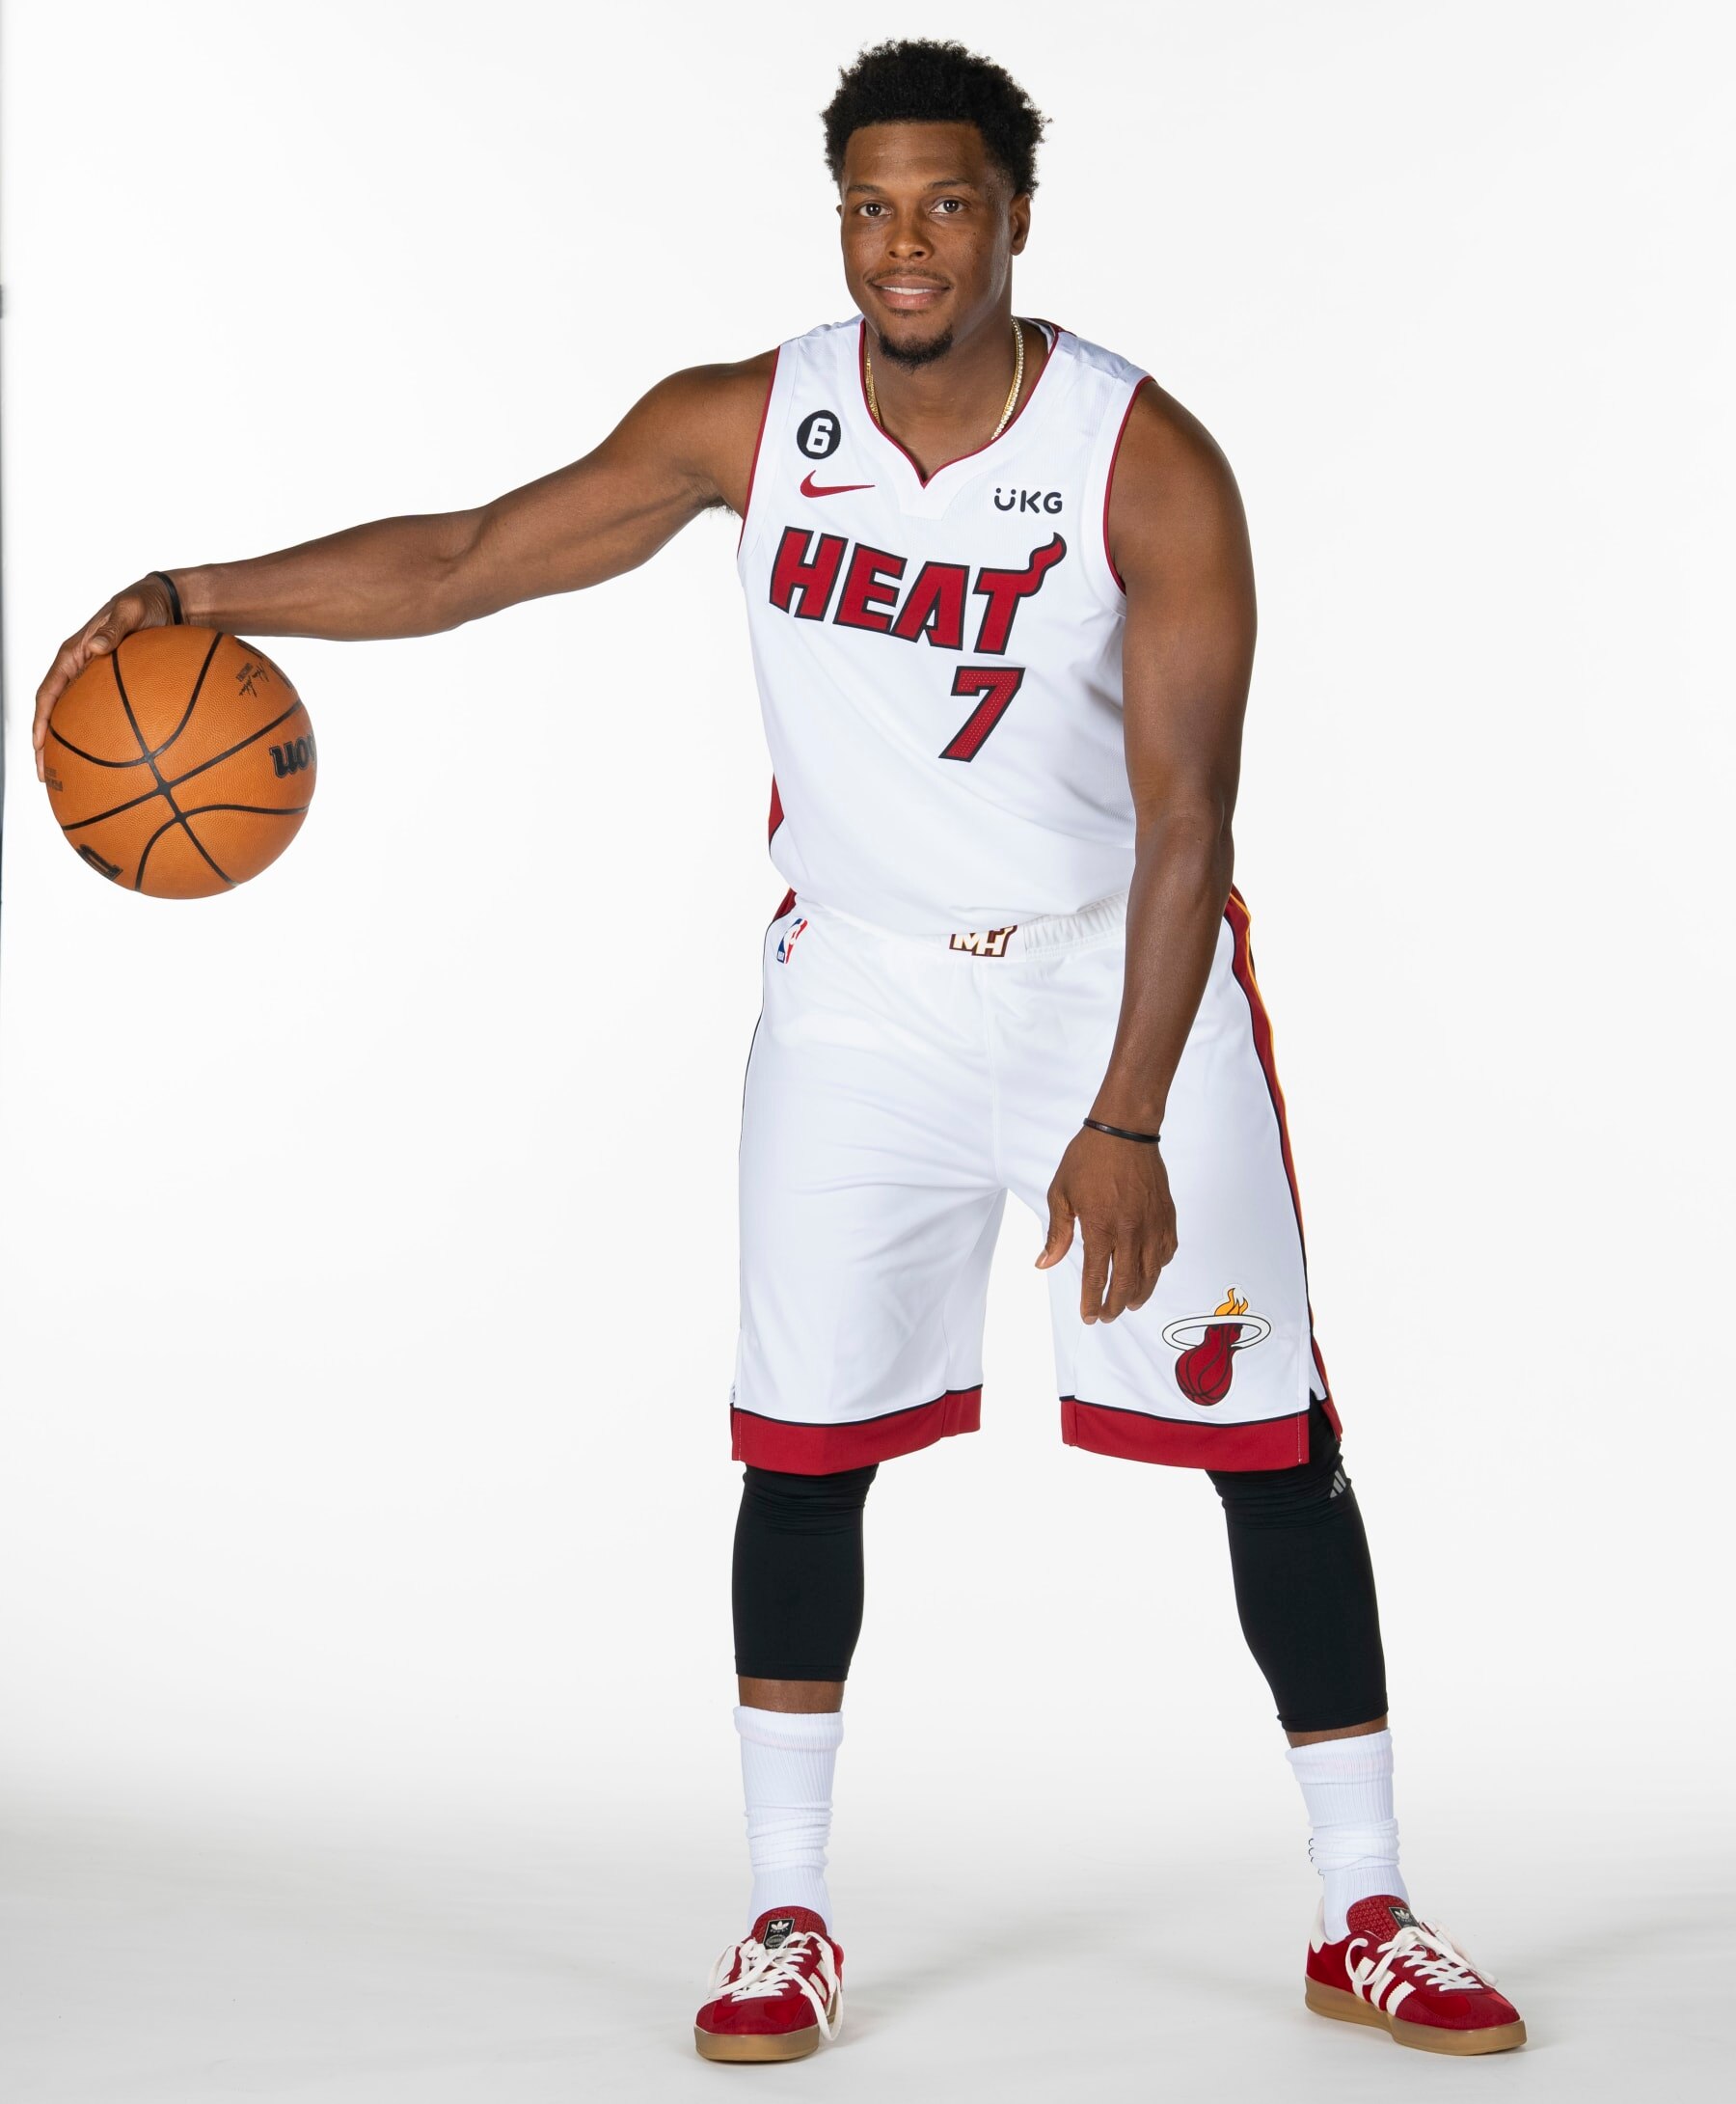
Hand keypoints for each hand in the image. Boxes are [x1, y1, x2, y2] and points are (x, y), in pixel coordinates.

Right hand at [34, 574, 180, 780]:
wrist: (167, 603)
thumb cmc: (145, 603)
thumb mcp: (131, 610)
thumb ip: (114, 628)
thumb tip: (94, 647)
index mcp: (74, 653)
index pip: (48, 691)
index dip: (40, 720)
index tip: (37, 745)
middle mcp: (80, 669)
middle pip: (56, 712)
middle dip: (47, 744)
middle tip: (46, 774)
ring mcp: (96, 681)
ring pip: (76, 718)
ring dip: (70, 746)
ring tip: (69, 776)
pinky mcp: (114, 688)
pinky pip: (102, 715)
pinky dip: (99, 736)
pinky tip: (110, 759)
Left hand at [1036, 1125, 1177, 1323]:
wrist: (1124, 1131)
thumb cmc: (1088, 1158)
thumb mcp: (1061, 1194)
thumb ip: (1057, 1233)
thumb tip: (1045, 1263)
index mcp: (1101, 1229)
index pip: (1098, 1278)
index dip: (1093, 1302)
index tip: (1089, 1317)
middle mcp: (1130, 1232)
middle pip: (1126, 1283)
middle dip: (1116, 1305)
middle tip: (1108, 1315)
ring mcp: (1152, 1225)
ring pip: (1151, 1273)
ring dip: (1141, 1293)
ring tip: (1131, 1303)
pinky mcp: (1166, 1215)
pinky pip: (1167, 1251)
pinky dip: (1159, 1267)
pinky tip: (1150, 1271)